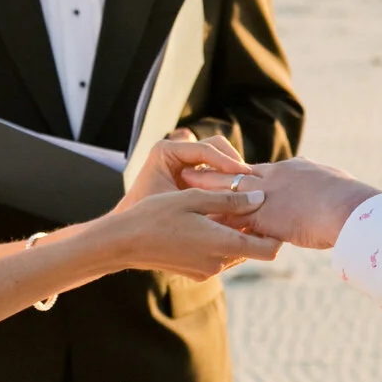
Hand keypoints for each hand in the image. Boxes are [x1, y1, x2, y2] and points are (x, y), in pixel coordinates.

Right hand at [107, 187, 282, 279]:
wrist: (124, 242)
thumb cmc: (157, 214)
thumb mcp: (194, 199)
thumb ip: (230, 200)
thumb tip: (260, 198)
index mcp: (223, 244)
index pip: (269, 249)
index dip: (276, 232)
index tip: (270, 212)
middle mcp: (219, 263)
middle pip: (253, 248)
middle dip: (254, 228)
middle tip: (244, 202)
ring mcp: (207, 271)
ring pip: (235, 251)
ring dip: (235, 233)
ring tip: (222, 208)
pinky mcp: (195, 273)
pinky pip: (219, 256)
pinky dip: (219, 241)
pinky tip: (204, 221)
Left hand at [120, 132, 257, 209]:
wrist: (129, 233)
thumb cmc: (150, 221)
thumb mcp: (182, 208)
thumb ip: (210, 200)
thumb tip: (245, 202)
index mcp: (166, 151)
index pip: (205, 149)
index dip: (227, 163)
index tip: (245, 177)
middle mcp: (175, 151)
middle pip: (216, 147)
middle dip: (234, 164)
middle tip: (252, 182)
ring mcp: (184, 160)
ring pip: (219, 158)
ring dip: (233, 173)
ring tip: (248, 191)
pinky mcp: (192, 172)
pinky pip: (215, 172)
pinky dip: (227, 183)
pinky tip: (239, 199)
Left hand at [179, 157, 377, 249]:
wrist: (349, 209)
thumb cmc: (347, 199)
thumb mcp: (328, 181)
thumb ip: (315, 180)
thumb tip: (320, 178)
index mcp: (286, 170)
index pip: (254, 171)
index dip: (236, 173)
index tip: (220, 172)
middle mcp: (271, 179)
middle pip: (232, 175)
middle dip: (209, 176)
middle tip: (186, 175)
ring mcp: (266, 197)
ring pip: (226, 193)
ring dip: (203, 194)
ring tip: (179, 194)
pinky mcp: (263, 217)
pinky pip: (233, 219)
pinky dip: (215, 221)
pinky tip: (196, 226)